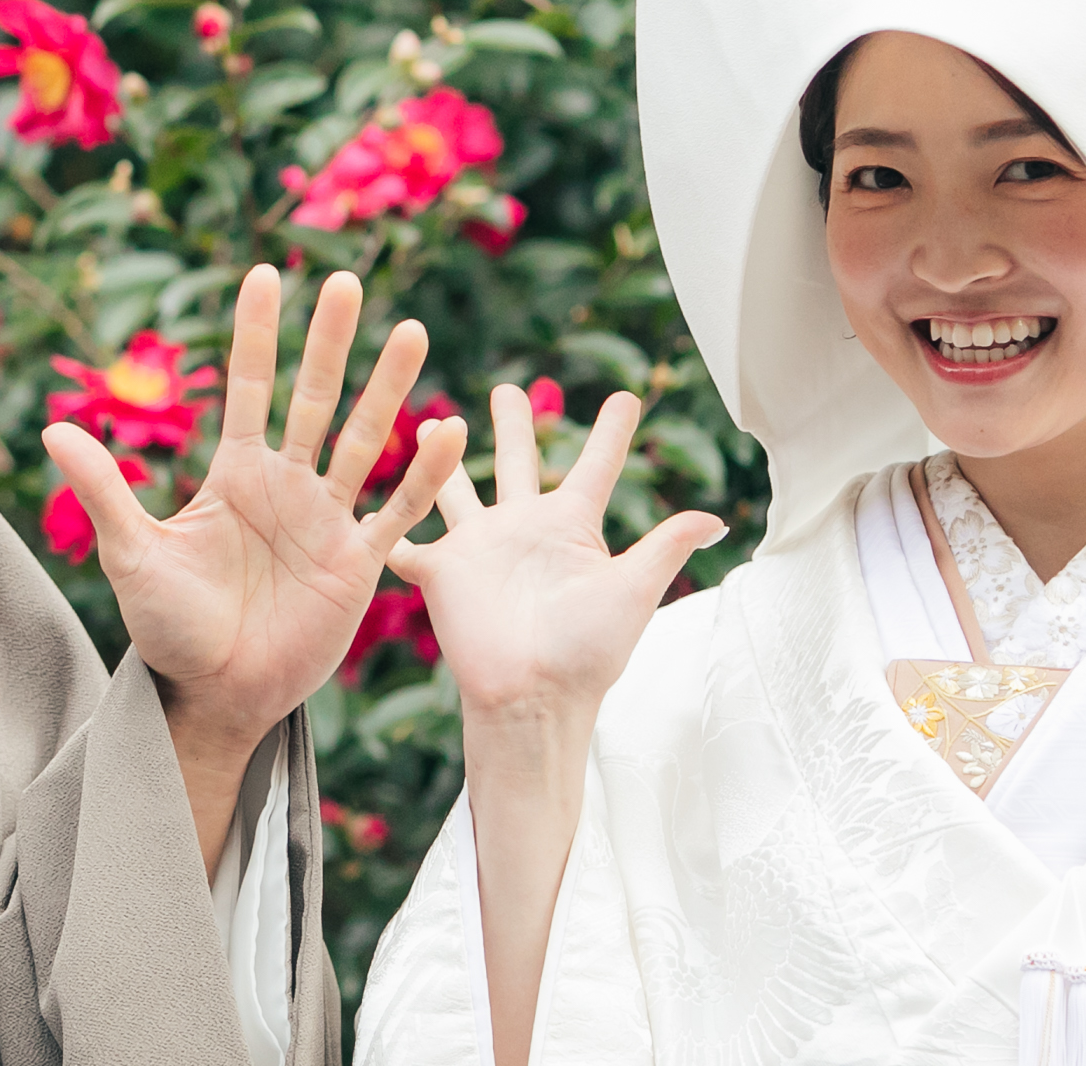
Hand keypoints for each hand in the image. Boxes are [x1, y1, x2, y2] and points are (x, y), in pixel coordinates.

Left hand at [42, 264, 467, 751]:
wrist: (213, 696)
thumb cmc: (168, 628)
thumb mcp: (131, 554)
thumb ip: (104, 488)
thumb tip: (50, 426)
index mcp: (234, 474)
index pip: (248, 387)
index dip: (256, 334)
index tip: (264, 273)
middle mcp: (286, 485)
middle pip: (314, 398)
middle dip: (329, 341)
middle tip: (346, 278)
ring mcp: (326, 520)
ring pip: (363, 439)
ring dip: (388, 388)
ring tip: (413, 330)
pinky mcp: (357, 563)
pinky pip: (395, 510)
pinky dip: (422, 474)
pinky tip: (447, 430)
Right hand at [389, 382, 720, 729]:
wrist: (532, 697)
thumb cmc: (586, 652)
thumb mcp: (633, 591)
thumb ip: (666, 546)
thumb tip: (719, 518)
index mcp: (571, 527)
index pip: (596, 467)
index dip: (612, 432)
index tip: (626, 397)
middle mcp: (523, 529)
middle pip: (519, 463)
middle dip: (514, 426)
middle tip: (508, 389)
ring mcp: (479, 548)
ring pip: (456, 487)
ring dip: (443, 456)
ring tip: (435, 422)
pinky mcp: (441, 571)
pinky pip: (406, 539)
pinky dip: (385, 522)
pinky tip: (366, 500)